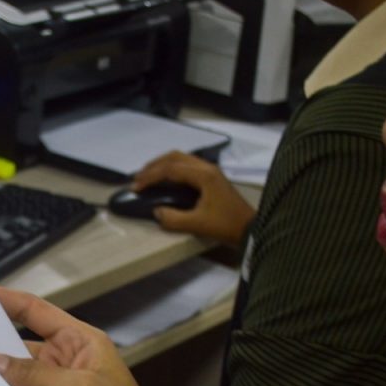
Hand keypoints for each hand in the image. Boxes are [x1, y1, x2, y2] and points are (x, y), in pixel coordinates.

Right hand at [132, 151, 253, 246]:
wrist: (250, 228)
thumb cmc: (225, 225)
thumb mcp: (197, 224)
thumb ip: (173, 219)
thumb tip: (156, 211)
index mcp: (204, 175)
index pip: (171, 169)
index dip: (150, 176)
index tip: (136, 187)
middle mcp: (207, 167)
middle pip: (175, 156)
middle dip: (154, 165)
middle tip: (138, 178)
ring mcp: (210, 170)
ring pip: (181, 158)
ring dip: (162, 165)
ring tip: (148, 176)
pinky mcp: (212, 176)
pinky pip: (187, 165)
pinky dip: (172, 168)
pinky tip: (165, 179)